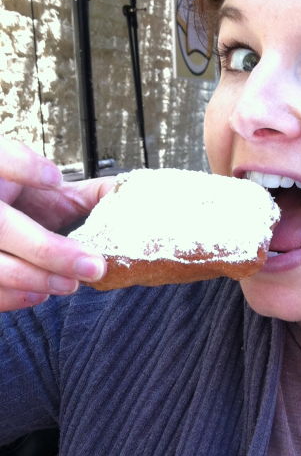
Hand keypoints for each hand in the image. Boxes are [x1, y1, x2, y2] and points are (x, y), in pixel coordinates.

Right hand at [0, 138, 110, 310]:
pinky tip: (42, 294)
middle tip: (93, 265)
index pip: (0, 159)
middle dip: (47, 249)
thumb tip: (132, 200)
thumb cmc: (32, 210)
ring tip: (72, 283)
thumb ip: (88, 196)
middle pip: (0, 225)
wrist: (9, 233)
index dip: (22, 165)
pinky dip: (14, 296)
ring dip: (36, 278)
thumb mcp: (56, 194)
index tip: (55, 177)